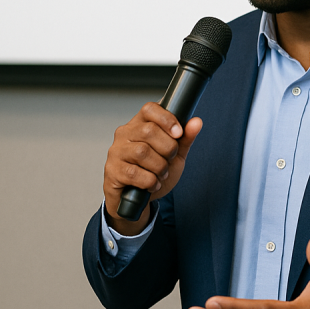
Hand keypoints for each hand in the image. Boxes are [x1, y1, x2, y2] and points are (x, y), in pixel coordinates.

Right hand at [103, 102, 201, 234]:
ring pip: (142, 152)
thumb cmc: (154, 172)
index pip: (150, 109)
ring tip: (162, 174)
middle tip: (170, 159)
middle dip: (168, 148)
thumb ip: (185, 138)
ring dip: (159, 167)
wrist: (139, 199)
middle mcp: (125, 133)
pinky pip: (134, 173)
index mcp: (140, 124)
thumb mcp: (175, 155)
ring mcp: (116, 151)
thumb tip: (196, 122)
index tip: (178, 133)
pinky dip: (150, 181)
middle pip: (149, 130)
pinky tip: (152, 184)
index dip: (167, 119)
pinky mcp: (112, 170)